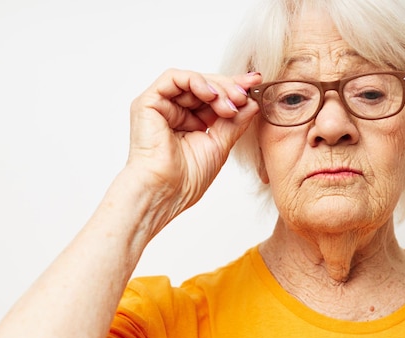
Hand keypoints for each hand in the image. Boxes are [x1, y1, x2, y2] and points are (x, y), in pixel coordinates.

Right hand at [127, 69, 261, 226]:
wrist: (165, 192)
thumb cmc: (186, 178)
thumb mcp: (220, 144)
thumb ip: (235, 122)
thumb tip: (252, 102)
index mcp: (190, 122)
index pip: (214, 98)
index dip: (235, 89)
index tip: (257, 84)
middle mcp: (174, 111)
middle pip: (205, 86)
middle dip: (229, 88)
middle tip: (245, 97)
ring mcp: (160, 106)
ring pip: (193, 80)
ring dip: (217, 89)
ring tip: (231, 105)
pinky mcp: (148, 102)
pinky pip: (173, 78)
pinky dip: (196, 82)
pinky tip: (212, 96)